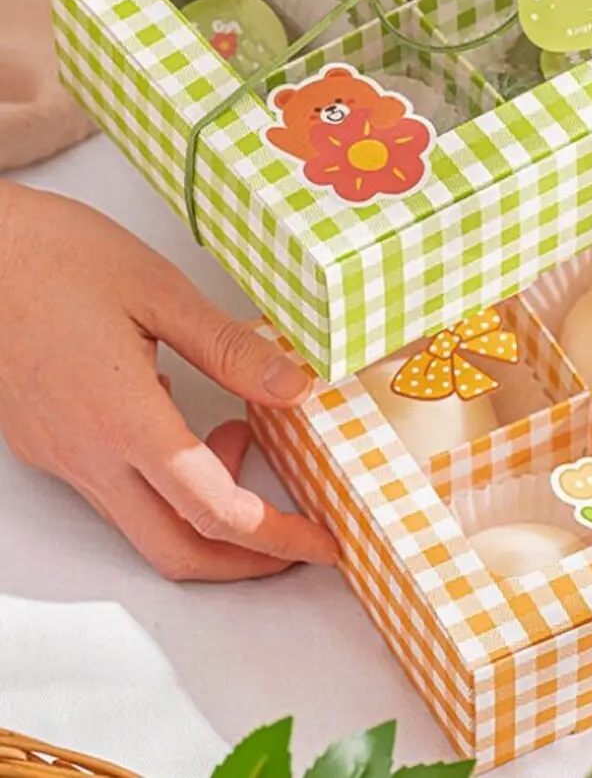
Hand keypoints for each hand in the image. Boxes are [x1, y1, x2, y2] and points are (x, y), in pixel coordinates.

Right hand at [0, 182, 338, 581]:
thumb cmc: (58, 256)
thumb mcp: (161, 292)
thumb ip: (232, 350)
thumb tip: (296, 389)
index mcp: (123, 419)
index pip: (213, 511)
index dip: (276, 537)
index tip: (322, 540)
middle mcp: (86, 453)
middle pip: (174, 549)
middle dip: (245, 559)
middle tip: (297, 538)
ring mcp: (60, 454)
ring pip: (142, 523)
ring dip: (204, 510)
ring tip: (242, 437)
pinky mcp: (46, 443)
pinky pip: (113, 489)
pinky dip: (164, 480)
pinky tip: (183, 421)